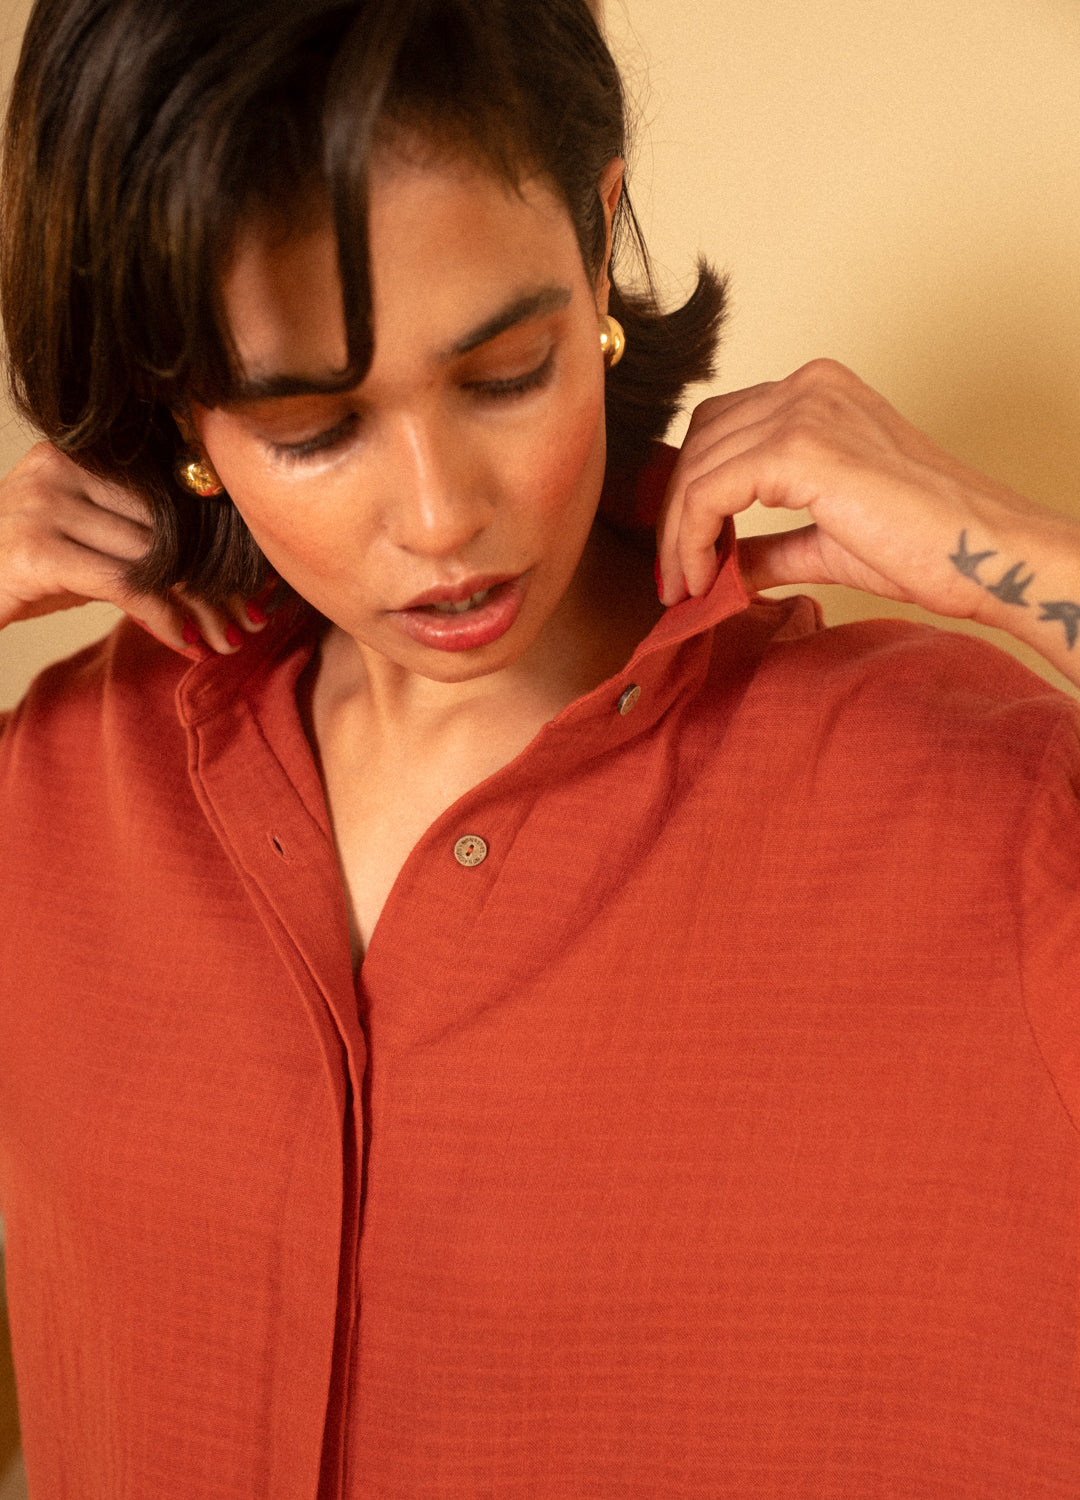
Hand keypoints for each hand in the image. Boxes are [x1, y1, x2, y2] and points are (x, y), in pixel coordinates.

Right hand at [0, 443, 265, 654]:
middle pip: (166, 526)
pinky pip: (125, 584)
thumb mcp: (87, 544)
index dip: (217, 540)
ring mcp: (43, 504)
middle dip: (214, 580)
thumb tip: (226, 573)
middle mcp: (59, 467)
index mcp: (77, 452)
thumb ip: (142, 540)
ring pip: (153, 556)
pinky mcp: (36, 549)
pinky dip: (162, 616)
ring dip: (198, 606)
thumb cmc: (24, 570)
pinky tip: (184, 641)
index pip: (168, 495)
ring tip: (226, 638)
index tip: (255, 580)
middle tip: (249, 620)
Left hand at [658, 359, 1079, 685]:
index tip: (685, 555)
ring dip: (678, 534)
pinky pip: (709, 491)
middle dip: (677, 512)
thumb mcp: (824, 540)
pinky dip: (691, 538)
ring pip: (697, 467)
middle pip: (700, 440)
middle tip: (675, 576)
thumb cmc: (928, 545)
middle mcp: (808, 387)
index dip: (692, 492)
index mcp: (819, 393)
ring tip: (686, 586)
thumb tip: (720, 570)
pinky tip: (701, 578)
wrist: (984, 554)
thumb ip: (768, 545)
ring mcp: (803, 409)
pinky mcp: (799, 447)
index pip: (721, 428)